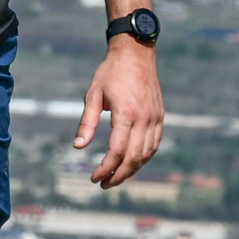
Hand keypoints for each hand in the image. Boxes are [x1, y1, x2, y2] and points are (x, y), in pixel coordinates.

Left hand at [76, 40, 162, 188]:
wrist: (136, 54)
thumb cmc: (110, 73)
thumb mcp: (93, 95)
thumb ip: (87, 123)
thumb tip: (78, 147)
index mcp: (126, 113)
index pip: (117, 150)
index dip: (106, 168)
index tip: (94, 178)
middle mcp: (144, 118)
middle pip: (134, 157)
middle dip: (119, 175)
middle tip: (103, 184)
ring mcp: (155, 118)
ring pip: (147, 153)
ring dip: (132, 169)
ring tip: (115, 178)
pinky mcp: (160, 117)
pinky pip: (154, 144)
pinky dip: (144, 157)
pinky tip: (131, 163)